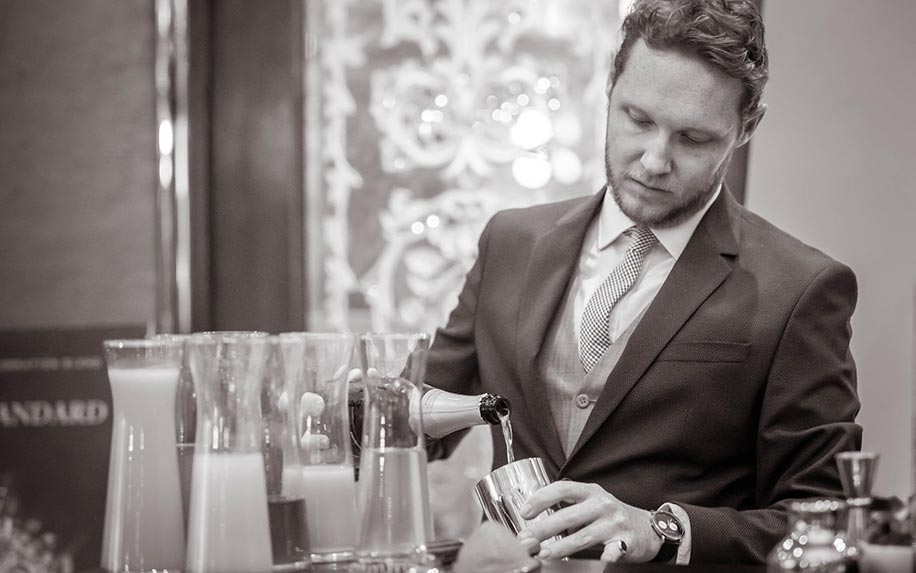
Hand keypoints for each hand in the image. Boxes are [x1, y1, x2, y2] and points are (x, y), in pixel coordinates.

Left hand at [516, 480, 661, 562]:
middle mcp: (602, 505)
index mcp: (590, 492)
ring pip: (583, 536)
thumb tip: (532, 515)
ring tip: (544, 554)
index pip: (562, 489)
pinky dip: (607, 555)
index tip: (525, 513)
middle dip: (543, 529)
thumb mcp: (590, 502)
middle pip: (568, 516)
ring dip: (561, 547)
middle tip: (526, 540)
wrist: (647, 528)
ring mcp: (614, 523)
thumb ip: (567, 505)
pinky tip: (600, 559)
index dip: (541, 499)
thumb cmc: (610, 516)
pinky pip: (613, 550)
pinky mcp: (626, 542)